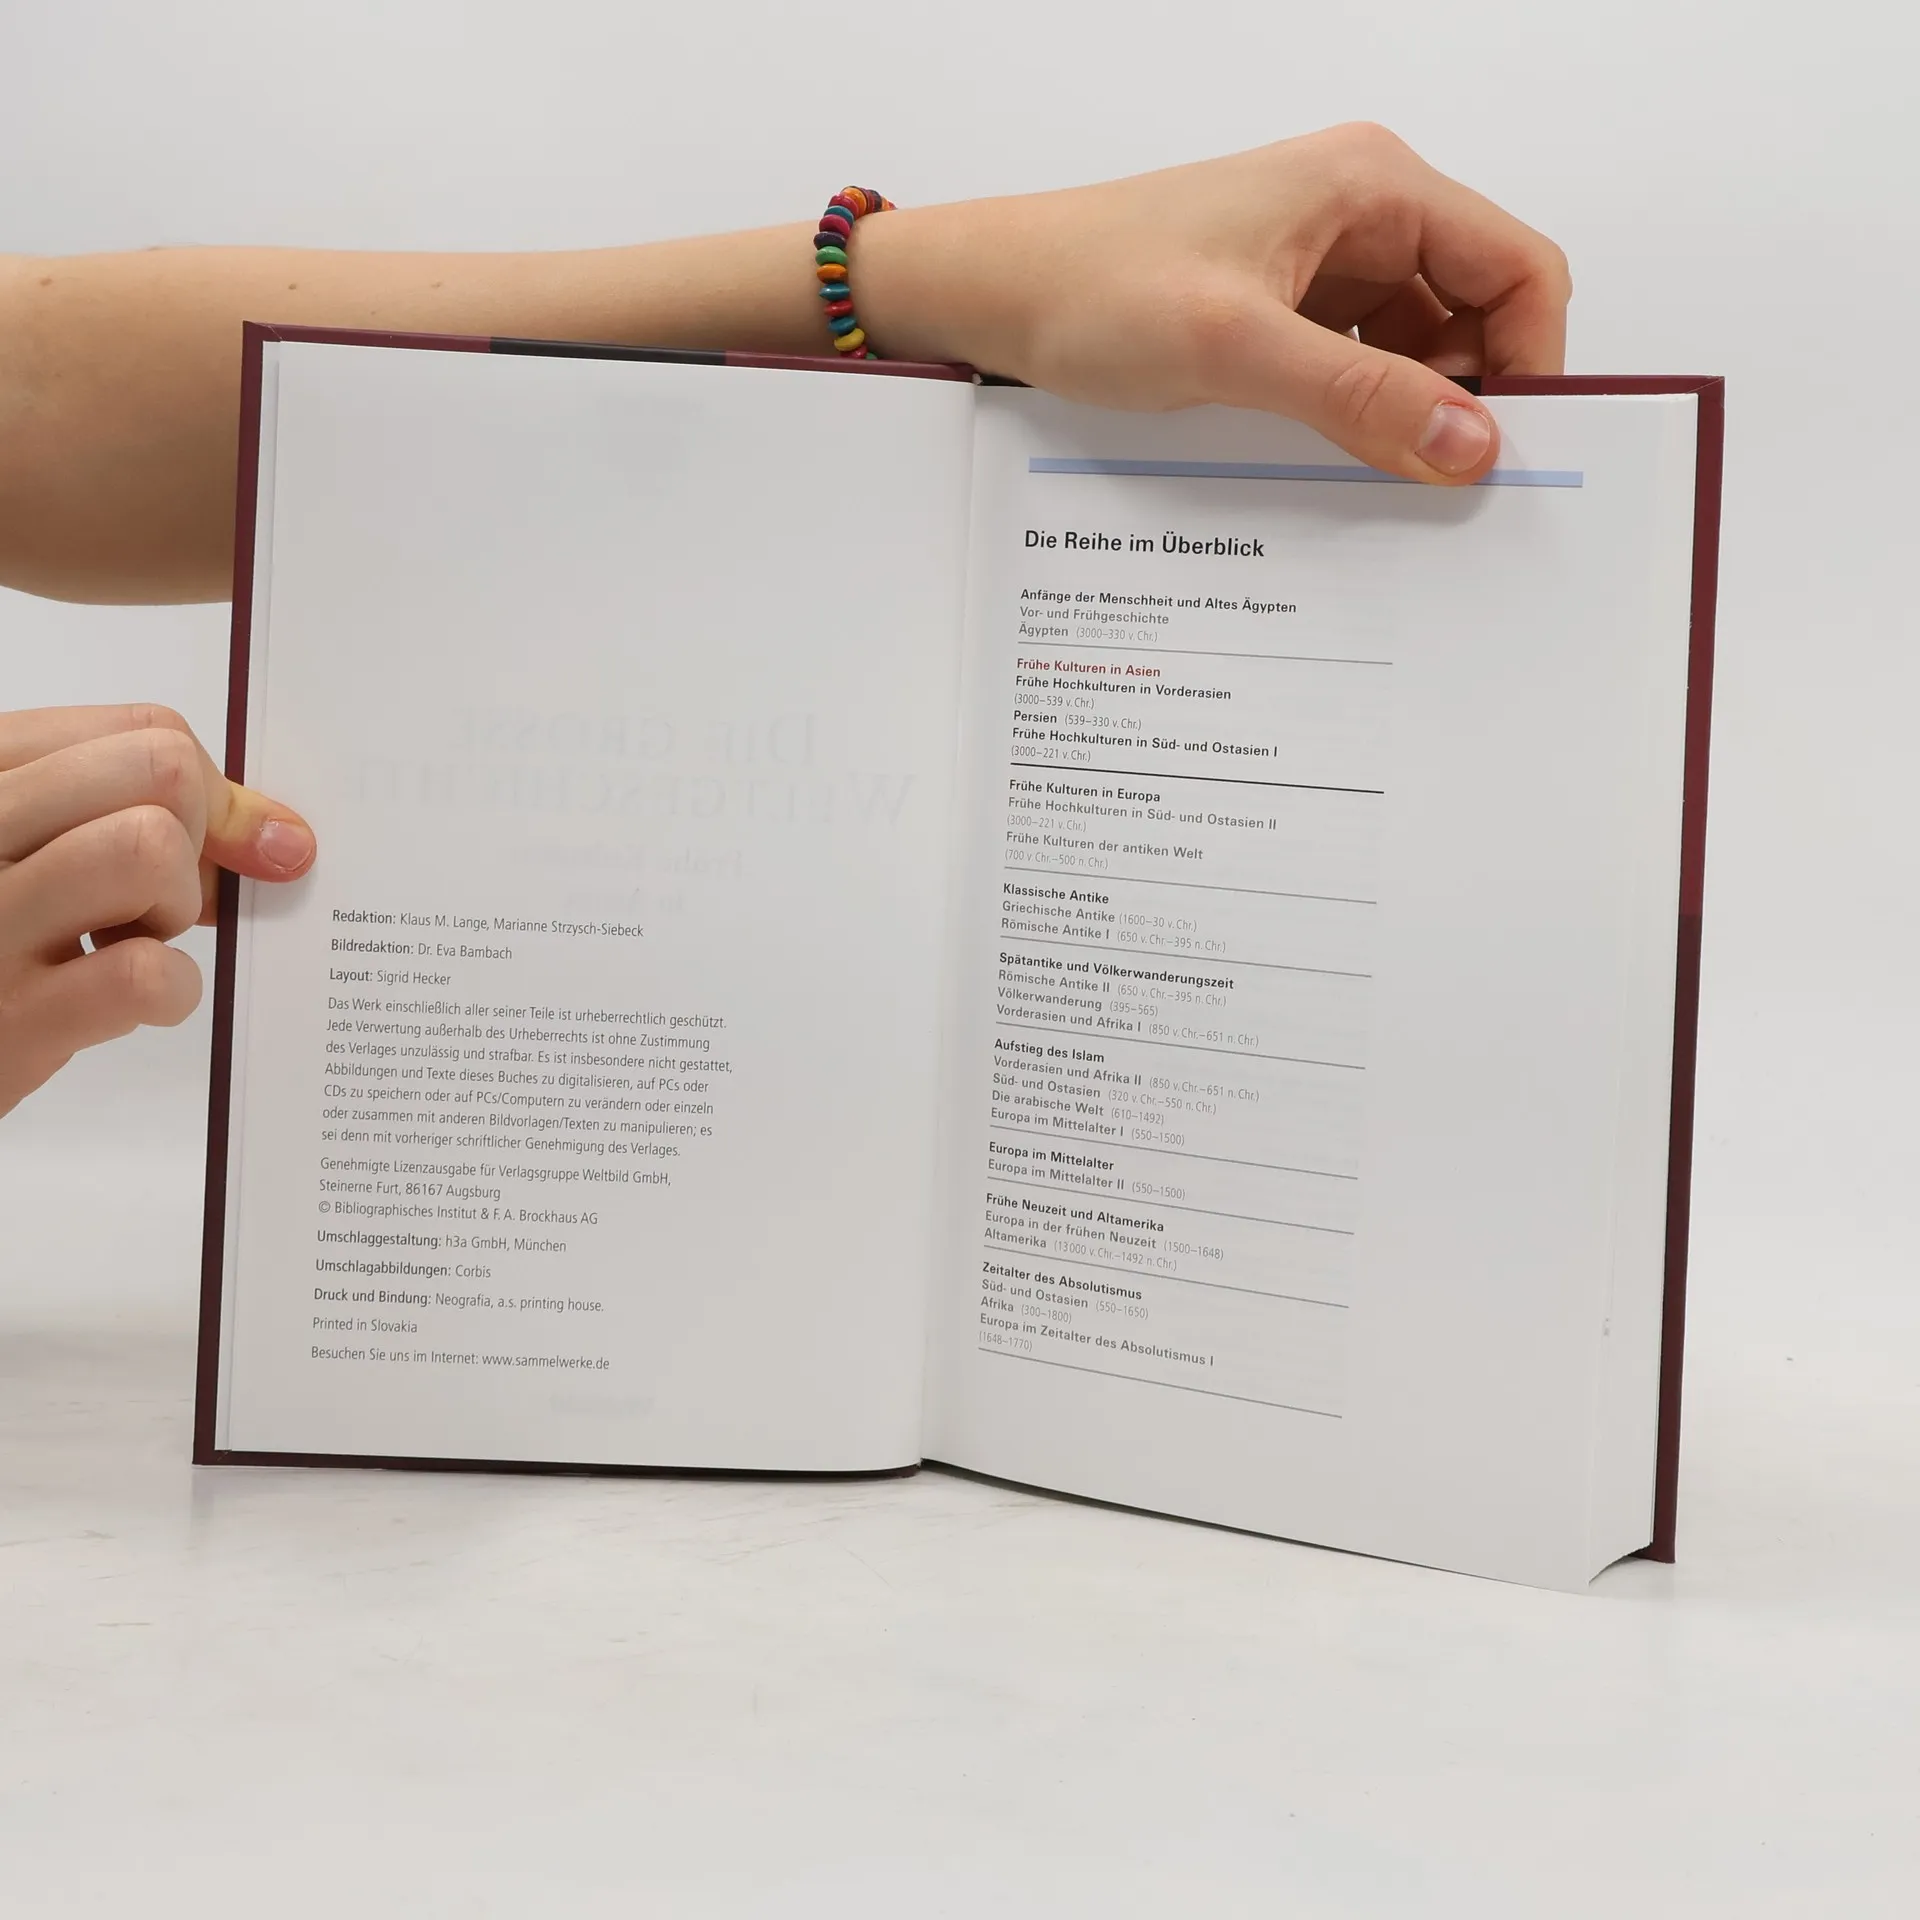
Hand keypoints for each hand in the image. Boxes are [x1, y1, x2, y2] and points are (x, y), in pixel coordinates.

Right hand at [0, 704, 314, 1114]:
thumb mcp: (37, 846)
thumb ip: (134, 815)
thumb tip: (275, 839)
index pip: (142, 731)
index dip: (203, 792)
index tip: (202, 842)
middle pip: (163, 770)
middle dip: (195, 840)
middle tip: (153, 897)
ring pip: (150, 848)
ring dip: (175, 907)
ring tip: (126, 939)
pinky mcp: (14, 1018)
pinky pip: (146, 973)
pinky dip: (171, 992)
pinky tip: (125, 1002)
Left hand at [864, 123, 1569, 484]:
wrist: (993, 295)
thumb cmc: (1092, 286)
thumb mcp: (1235, 348)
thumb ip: (1358, 394)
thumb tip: (1470, 442)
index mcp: (1371, 186)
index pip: (1516, 267)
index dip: (1528, 359)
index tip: (1503, 450)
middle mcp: (1359, 215)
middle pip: (1474, 314)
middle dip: (1464, 398)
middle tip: (1437, 484)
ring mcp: (1320, 264)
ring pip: (1414, 351)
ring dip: (1403, 415)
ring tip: (1372, 479)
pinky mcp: (1282, 312)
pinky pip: (1354, 367)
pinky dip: (1356, 416)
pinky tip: (1327, 460)